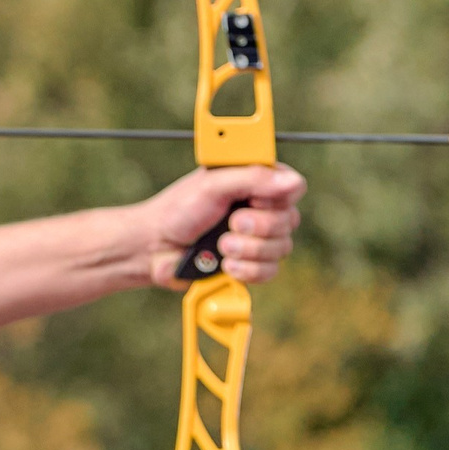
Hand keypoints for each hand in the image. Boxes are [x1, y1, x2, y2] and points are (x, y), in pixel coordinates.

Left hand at [139, 164, 304, 286]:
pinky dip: (247, 270)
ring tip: (220, 246)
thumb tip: (292, 181)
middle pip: (290, 220)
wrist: (154, 249)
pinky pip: (269, 271)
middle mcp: (261, 209)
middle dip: (258, 227)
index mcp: (255, 182)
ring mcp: (257, 238)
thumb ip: (252, 179)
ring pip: (282, 248)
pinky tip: (225, 265)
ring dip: (248, 250)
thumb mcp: (212, 186)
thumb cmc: (178, 211)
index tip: (252, 201)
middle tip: (230, 225)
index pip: (293, 187)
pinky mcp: (250, 264)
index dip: (277, 198)